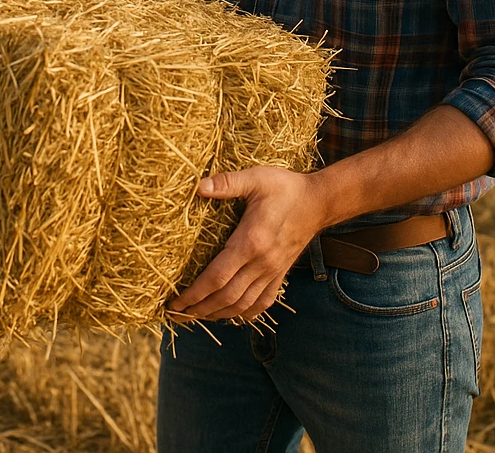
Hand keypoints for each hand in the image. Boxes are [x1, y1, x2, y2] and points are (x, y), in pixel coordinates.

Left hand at [168, 165, 326, 321]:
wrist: (319, 202)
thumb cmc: (285, 188)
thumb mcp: (256, 178)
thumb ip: (228, 183)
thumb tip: (199, 186)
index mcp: (251, 242)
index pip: (217, 277)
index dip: (195, 293)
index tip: (176, 302)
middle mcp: (262, 263)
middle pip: (227, 297)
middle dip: (200, 308)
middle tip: (178, 313)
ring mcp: (273, 271)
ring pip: (243, 304)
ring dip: (218, 314)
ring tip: (198, 316)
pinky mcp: (281, 273)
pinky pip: (263, 302)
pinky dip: (245, 313)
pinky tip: (231, 314)